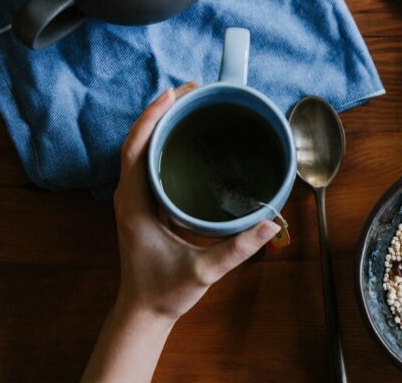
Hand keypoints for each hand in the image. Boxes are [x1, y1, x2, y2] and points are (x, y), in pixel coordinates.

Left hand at [112, 82, 279, 321]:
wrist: (144, 312)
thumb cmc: (165, 291)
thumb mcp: (204, 271)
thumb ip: (238, 248)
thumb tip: (271, 224)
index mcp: (135, 205)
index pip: (136, 149)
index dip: (152, 118)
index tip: (174, 94)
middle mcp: (130, 196)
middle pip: (138, 141)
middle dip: (162, 111)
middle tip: (193, 90)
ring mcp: (136, 199)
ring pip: (142, 149)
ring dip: (162, 123)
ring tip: (191, 103)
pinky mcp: (145, 204)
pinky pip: (149, 163)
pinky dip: (164, 142)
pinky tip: (186, 137)